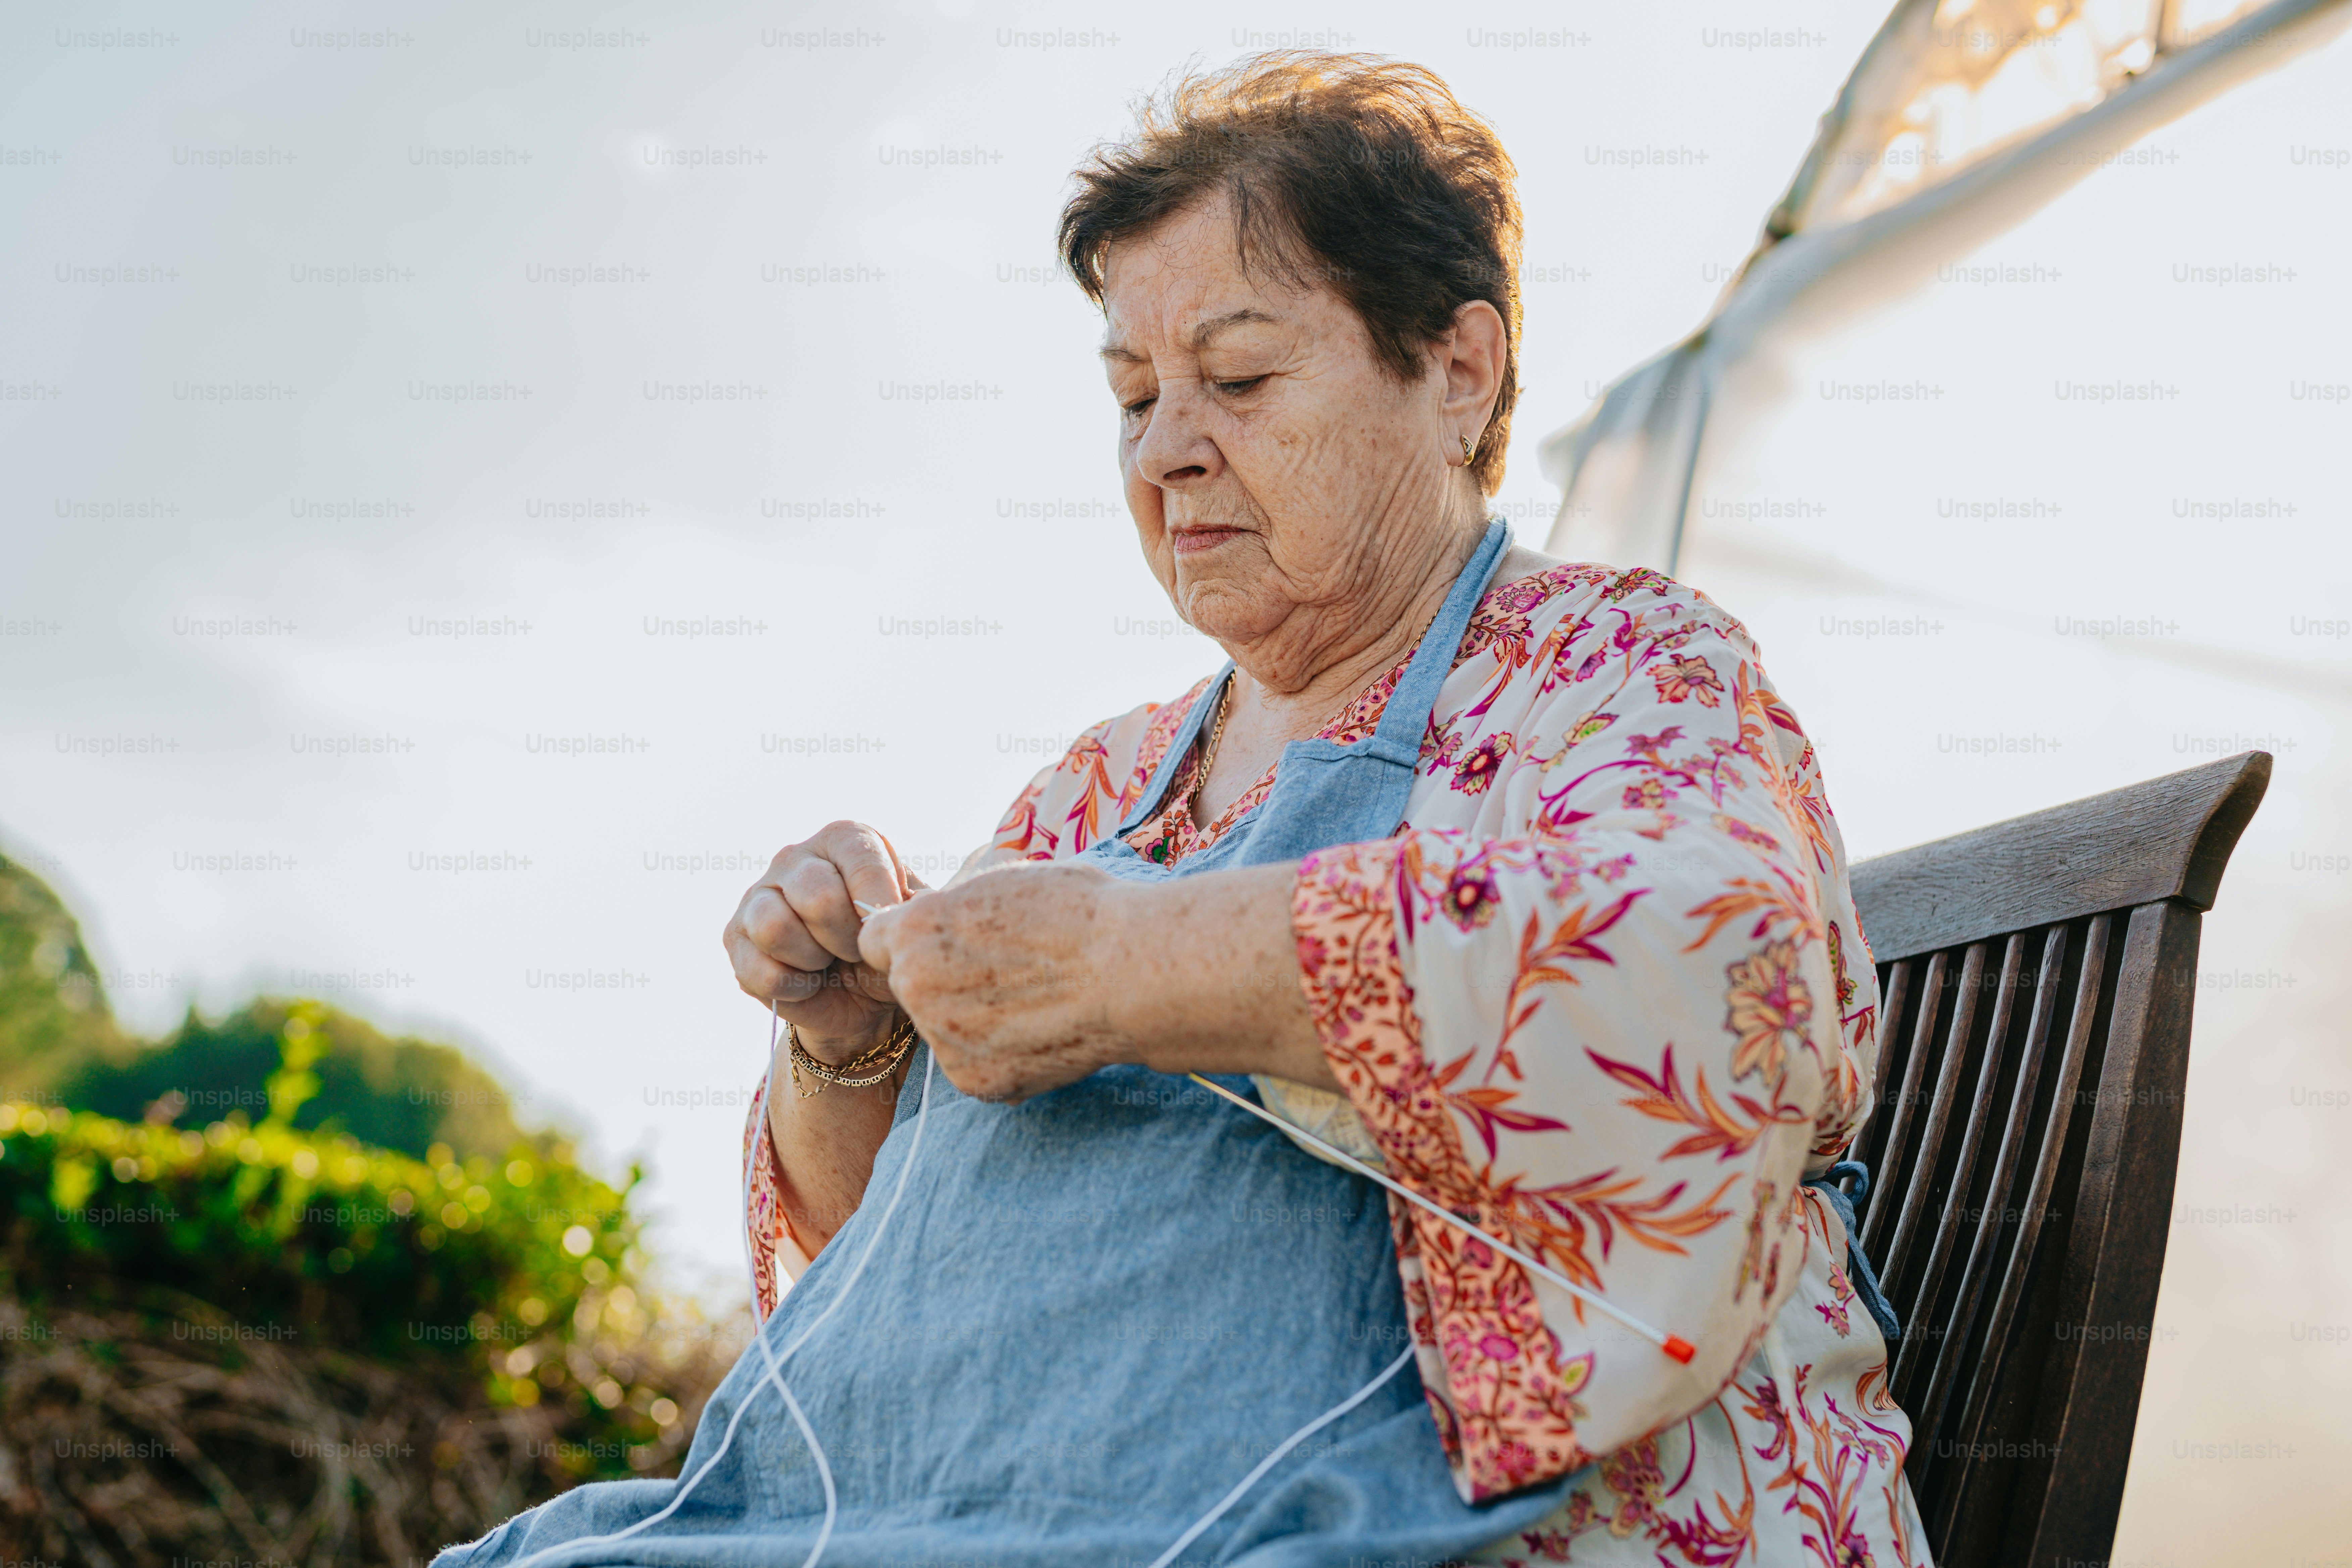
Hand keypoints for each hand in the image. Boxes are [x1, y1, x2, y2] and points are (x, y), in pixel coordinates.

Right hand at [724, 821, 927, 1060]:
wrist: (861, 997)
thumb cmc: (885, 945)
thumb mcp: (908, 922)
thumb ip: (911, 908)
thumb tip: (895, 912)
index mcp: (842, 840)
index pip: (857, 853)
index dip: (877, 898)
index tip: (883, 928)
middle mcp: (794, 858)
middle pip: (816, 894)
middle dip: (846, 936)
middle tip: (856, 950)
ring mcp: (757, 896)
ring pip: (775, 926)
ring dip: (814, 959)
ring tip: (828, 962)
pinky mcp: (735, 939)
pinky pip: (762, 970)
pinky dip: (795, 988)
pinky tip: (808, 982)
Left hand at [856, 863, 1131, 1101]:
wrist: (1132, 974)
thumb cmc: (1080, 914)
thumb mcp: (1006, 883)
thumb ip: (959, 906)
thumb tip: (948, 915)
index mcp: (916, 929)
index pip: (877, 938)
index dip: (913, 939)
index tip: (945, 942)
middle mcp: (916, 986)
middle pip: (910, 985)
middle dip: (942, 980)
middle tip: (1003, 972)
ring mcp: (943, 1039)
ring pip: (942, 1027)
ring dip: (972, 1019)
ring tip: (1034, 1001)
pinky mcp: (973, 1081)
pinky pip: (971, 1064)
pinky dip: (999, 1053)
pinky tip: (1041, 1031)